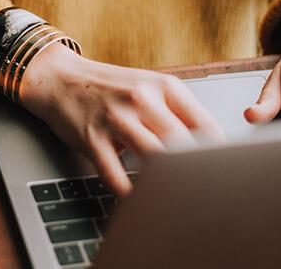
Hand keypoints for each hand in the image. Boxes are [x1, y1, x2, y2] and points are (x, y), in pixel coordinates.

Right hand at [20, 43, 223, 197]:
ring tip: (173, 201)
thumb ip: (176, 112)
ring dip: (164, 183)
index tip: (221, 174)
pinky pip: (115, 174)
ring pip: (154, 158)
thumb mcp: (147, 88)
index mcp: (164, 86)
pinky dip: (128, 193)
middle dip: (194, 172)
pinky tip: (137, 202)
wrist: (59, 78)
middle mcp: (141, 99)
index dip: (217, 155)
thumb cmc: (108, 88)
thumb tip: (208, 149)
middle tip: (202, 194)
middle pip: (182, 144)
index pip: (204, 125)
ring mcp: (115, 119)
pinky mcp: (92, 138)